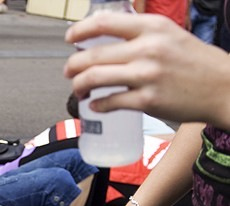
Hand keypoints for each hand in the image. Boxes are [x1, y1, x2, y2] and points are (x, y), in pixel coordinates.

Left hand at [64, 13, 229, 127]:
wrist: (223, 87)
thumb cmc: (195, 62)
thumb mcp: (170, 35)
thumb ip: (141, 34)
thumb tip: (105, 38)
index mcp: (152, 27)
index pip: (104, 23)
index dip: (80, 31)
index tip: (70, 38)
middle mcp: (148, 48)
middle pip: (92, 55)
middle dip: (72, 66)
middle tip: (68, 71)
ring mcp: (147, 75)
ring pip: (94, 78)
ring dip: (78, 85)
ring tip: (79, 89)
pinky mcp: (148, 100)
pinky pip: (110, 102)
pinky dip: (97, 104)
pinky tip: (95, 105)